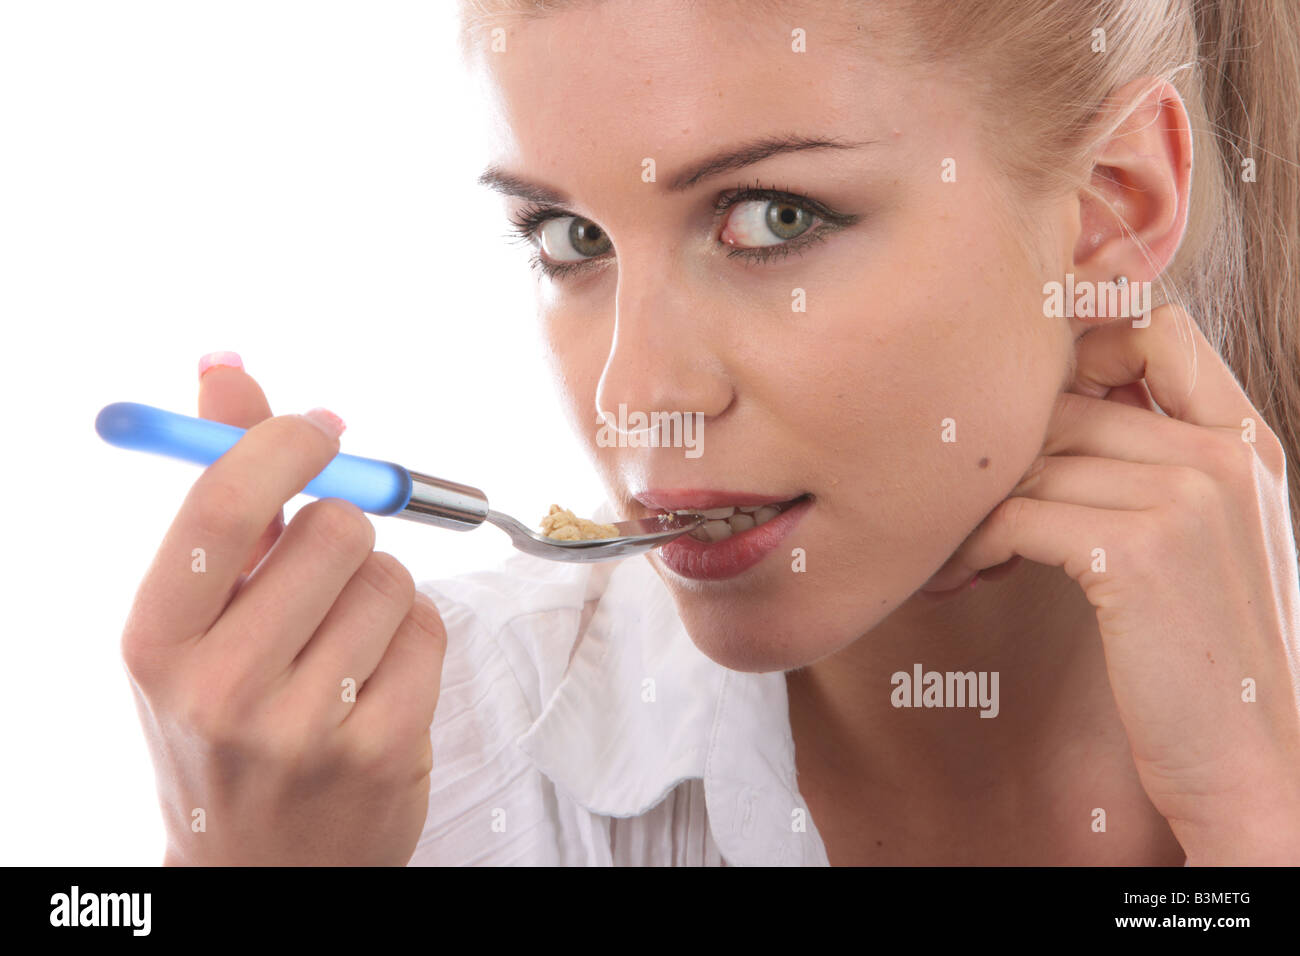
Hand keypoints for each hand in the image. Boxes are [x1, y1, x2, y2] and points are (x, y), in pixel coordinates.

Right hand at [120, 357, 446, 864]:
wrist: (260, 866)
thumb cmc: (223, 724)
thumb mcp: (192, 621)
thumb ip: (219, 495)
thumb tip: (226, 366)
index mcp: (156, 640)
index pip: (226, 503)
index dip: (284, 440)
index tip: (321, 428)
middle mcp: (220, 687)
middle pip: (333, 528)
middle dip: (340, 532)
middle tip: (317, 579)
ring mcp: (305, 725)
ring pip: (390, 576)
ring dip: (376, 591)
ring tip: (338, 646)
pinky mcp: (382, 747)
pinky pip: (428, 628)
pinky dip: (411, 638)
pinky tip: (374, 682)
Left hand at [922, 305, 1299, 863]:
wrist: (1261, 763)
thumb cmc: (1215, 656)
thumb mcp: (1212, 539)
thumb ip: (1161, 464)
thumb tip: (1055, 415)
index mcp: (1246, 442)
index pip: (1157, 330)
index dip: (1080, 351)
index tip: (1027, 420)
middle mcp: (1221, 457)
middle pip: (1066, 403)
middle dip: (1000, 456)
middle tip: (956, 504)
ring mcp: (1185, 499)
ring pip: (1031, 461)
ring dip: (973, 505)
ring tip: (952, 548)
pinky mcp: (1137, 554)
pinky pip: (1016, 516)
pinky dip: (972, 545)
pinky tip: (962, 577)